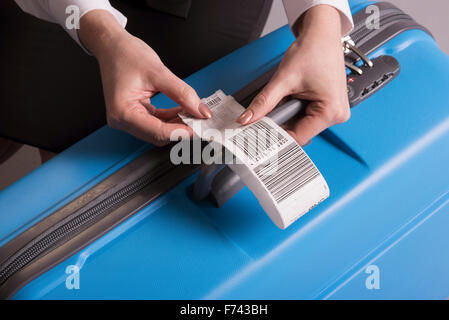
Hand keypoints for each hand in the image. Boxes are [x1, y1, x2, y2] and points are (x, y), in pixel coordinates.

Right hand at [78, 10, 211, 145]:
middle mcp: (122, 120)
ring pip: (159, 131)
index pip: (158, 132)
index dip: (182, 131)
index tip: (200, 126)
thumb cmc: (125, 54)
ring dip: (178, 124)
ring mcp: (126, 119)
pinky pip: (156, 123)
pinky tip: (183, 110)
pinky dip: (171, 119)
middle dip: (181, 129)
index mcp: (123, 112)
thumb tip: (201, 111)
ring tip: (194, 113)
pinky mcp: (133, 115)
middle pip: (159, 135)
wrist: (112, 46)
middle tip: (201, 120)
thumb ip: (183, 93)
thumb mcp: (159, 72)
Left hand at [237, 5, 349, 145]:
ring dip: (287, 116)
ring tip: (284, 98)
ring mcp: (333, 111)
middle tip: (264, 117)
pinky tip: (290, 99)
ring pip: (301, 125)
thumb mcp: (284, 79)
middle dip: (281, 124)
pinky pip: (306, 117)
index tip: (259, 137)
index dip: (276, 137)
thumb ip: (264, 102)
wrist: (321, 35)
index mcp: (331, 111)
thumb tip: (247, 119)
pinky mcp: (328, 107)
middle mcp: (336, 114)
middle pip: (300, 132)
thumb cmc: (313, 50)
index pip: (298, 137)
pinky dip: (294, 111)